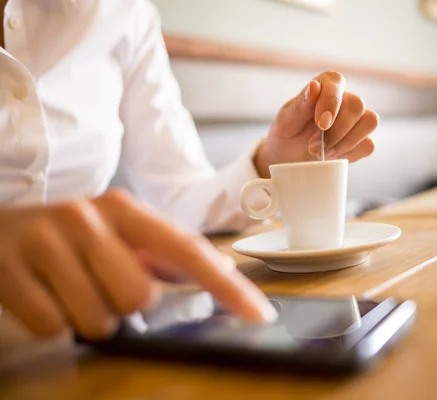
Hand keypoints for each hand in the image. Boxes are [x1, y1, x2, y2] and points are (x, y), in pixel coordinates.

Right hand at [0, 190, 275, 338]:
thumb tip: (220, 271)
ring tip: (70, 289)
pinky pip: (51, 327)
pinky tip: (44, 295)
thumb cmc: (71, 237)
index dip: (228, 287)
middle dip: (124, 306)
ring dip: (88, 317)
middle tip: (100, 287)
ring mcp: (46, 241)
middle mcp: (88, 218)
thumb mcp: (118, 233)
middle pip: (139, 297)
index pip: (189, 252)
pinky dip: (52, 323)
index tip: (259, 314)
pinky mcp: (7, 269)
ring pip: (97, 319)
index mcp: (126, 211)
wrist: (1, 227)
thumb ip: (164, 254)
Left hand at [254, 71, 378, 176]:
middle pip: (357, 106)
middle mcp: (344, 99)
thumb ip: (301, 105)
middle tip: (313, 146)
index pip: (336, 84)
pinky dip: (350, 154)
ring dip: (345, 143)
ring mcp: (356, 120)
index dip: (331, 103)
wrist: (289, 160)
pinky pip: (368, 144)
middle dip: (336, 131)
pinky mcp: (362, 140)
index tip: (321, 124)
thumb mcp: (286, 121)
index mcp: (324, 86)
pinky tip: (332, 157)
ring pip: (369, 122)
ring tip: (322, 153)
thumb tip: (315, 85)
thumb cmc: (287, 135)